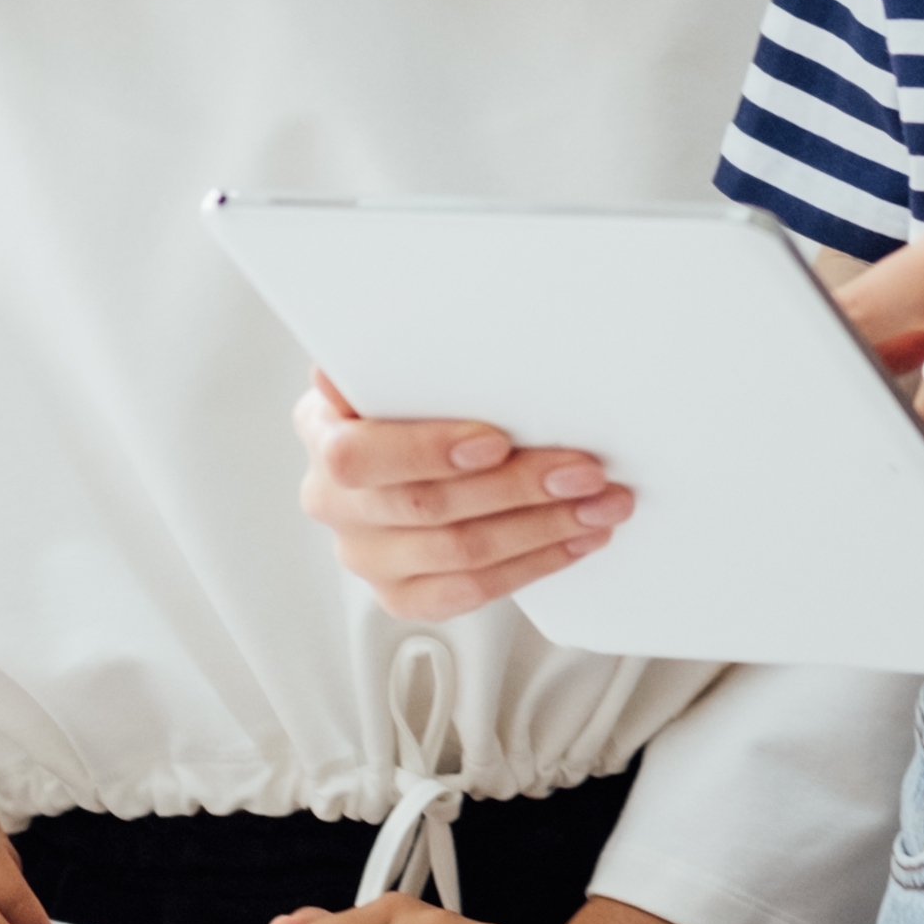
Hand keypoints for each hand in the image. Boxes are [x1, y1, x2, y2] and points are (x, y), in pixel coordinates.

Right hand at [293, 375, 629, 620]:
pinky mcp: (400, 594)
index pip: (360, 456)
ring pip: (459, 556)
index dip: (428, 452)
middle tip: (585, 471)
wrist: (399, 453)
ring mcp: (365, 555)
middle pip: (428, 509)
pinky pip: (470, 593)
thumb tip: (413, 328)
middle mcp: (334, 502)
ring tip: (599, 504)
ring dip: (543, 529)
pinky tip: (576, 539)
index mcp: (324, 434)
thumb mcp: (397, 366)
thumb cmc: (406, 402)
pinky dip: (534, 565)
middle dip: (518, 488)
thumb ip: (401, 355)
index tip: (497, 441)